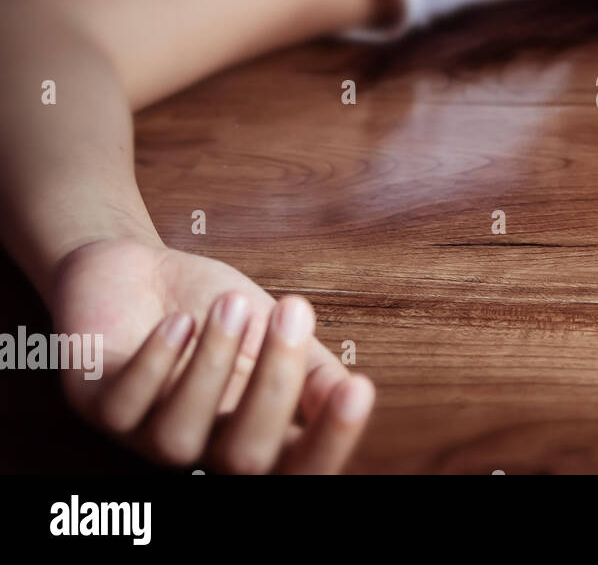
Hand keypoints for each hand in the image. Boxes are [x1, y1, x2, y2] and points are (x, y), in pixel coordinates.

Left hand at [47, 237, 373, 472]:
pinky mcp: (97, 408)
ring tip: (229, 303)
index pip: (299, 470)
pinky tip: (177, 322)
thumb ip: (311, 367)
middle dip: (275, 382)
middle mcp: (204, 448)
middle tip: (293, 310)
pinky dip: (157, 361)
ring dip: (212, 363)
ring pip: (179, 439)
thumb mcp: (273, 330)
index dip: (330, 442)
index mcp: (255, 435)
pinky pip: (126, 405)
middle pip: (244, 461)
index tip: (359, 389)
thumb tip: (351, 394)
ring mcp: (146, 434)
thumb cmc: (211, 305)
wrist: (137, 268)